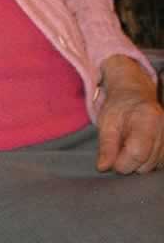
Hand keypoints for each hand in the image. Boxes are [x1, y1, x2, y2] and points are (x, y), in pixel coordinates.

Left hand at [96, 55, 163, 173]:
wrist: (134, 94)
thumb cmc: (119, 107)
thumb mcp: (106, 122)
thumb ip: (106, 146)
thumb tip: (103, 167)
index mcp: (146, 119)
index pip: (137, 153)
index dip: (121, 163)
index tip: (111, 159)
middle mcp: (163, 129)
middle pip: (146, 163)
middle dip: (129, 162)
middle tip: (119, 146)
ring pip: (152, 167)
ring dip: (138, 162)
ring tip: (129, 143)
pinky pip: (158, 164)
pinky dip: (146, 160)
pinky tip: (139, 147)